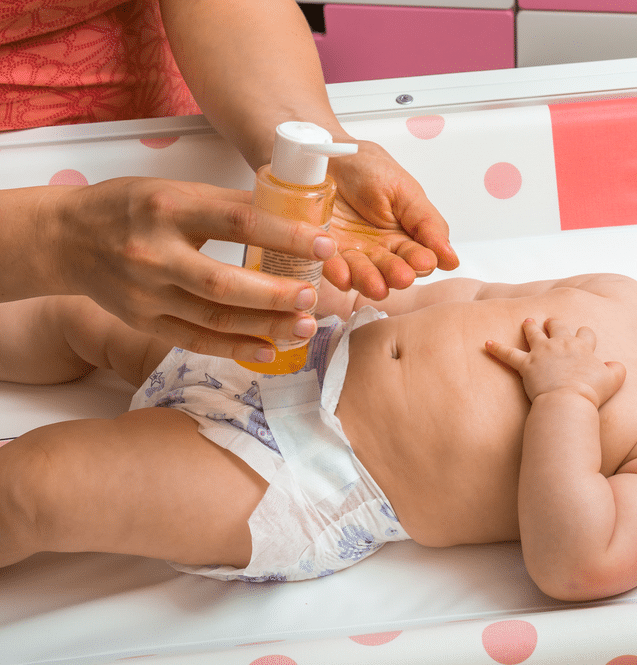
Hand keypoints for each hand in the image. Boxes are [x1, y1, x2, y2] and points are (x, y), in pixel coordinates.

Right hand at [50, 177, 336, 361]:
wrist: (65, 238)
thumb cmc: (129, 207)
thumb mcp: (176, 191)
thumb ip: (228, 205)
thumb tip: (292, 217)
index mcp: (169, 208)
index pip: (238, 222)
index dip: (286, 235)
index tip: (325, 245)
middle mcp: (154, 253)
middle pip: (223, 282)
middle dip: (276, 294)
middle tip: (314, 296)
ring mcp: (146, 294)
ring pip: (214, 318)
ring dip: (265, 326)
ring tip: (304, 326)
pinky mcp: (143, 321)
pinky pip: (196, 341)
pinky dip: (235, 349)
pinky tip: (270, 350)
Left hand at [324, 140, 458, 299]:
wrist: (327, 152)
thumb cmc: (367, 167)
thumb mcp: (405, 191)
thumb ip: (428, 224)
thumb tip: (452, 258)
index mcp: (404, 237)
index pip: (418, 259)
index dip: (421, 262)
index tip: (424, 262)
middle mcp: (380, 250)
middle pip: (392, 271)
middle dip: (397, 275)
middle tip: (401, 276)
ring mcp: (352, 253)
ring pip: (364, 275)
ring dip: (370, 281)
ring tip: (376, 286)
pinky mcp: (323, 252)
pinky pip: (330, 266)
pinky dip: (337, 272)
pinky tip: (344, 276)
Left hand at [486, 318, 625, 407]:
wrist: (569, 400)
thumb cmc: (591, 392)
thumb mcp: (613, 380)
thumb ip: (616, 370)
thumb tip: (617, 365)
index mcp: (582, 347)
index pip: (585, 333)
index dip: (584, 334)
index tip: (583, 336)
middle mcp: (561, 344)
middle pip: (558, 326)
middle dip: (554, 323)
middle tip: (550, 321)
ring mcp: (542, 353)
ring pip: (533, 333)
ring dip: (529, 327)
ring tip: (526, 321)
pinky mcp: (526, 365)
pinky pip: (508, 354)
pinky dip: (496, 349)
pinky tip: (486, 343)